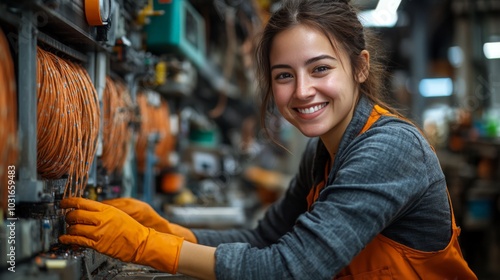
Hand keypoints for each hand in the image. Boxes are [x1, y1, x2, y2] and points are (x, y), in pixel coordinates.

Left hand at [59, 198, 183, 273]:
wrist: (142, 242)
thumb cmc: (133, 228)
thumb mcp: (119, 213)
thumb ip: (104, 211)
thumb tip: (89, 208)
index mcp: (107, 209)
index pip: (82, 202)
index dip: (69, 202)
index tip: (64, 203)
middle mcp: (102, 220)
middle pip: (76, 214)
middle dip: (68, 216)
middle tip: (67, 216)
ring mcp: (99, 232)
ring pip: (75, 227)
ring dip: (69, 228)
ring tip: (70, 228)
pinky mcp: (98, 245)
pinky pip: (78, 240)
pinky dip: (68, 239)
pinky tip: (65, 238)